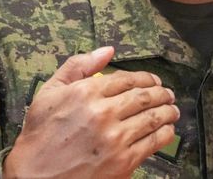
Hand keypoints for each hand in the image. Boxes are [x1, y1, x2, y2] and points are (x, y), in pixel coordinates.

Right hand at [3, 46, 178, 177]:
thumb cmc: (40, 136)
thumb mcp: (49, 93)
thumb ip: (78, 66)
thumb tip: (108, 51)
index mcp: (87, 92)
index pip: (128, 79)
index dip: (146, 78)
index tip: (154, 81)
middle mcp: (104, 113)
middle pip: (145, 97)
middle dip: (161, 93)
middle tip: (168, 94)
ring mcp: (115, 139)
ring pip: (153, 118)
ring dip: (168, 111)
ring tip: (172, 110)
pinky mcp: (123, 162)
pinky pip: (153, 142)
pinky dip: (165, 133)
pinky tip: (168, 130)